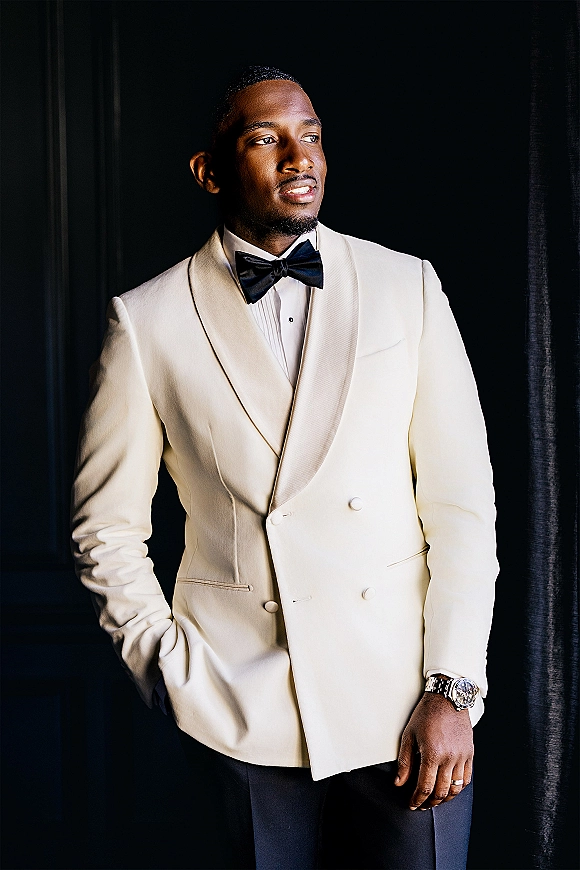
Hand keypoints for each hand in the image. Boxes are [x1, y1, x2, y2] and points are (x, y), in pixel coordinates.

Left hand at [394, 691, 472, 809]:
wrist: (447, 698)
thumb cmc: (426, 714)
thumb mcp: (409, 735)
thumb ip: (405, 762)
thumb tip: (399, 783)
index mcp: (432, 753)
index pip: (425, 787)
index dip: (417, 799)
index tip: (412, 804)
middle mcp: (449, 758)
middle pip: (441, 791)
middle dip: (430, 802)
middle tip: (421, 805)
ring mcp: (461, 756)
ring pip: (455, 788)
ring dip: (444, 798)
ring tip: (434, 800)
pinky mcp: (469, 754)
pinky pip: (466, 778)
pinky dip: (458, 788)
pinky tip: (449, 789)